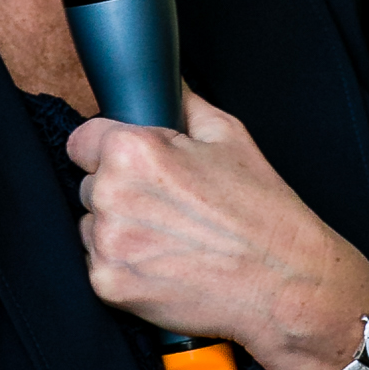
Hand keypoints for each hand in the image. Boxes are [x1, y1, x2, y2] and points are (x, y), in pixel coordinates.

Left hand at [67, 88, 368, 369]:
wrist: (286, 284)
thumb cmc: (262, 211)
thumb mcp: (229, 136)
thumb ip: (183, 103)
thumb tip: (164, 85)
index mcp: (132, 151)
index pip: (83, 140)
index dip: (108, 149)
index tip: (132, 164)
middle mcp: (110, 194)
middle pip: (88, 184)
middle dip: (119, 189)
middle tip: (168, 205)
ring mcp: (107, 244)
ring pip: (92, 226)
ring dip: (118, 229)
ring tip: (171, 237)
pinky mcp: (109, 284)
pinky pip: (100, 265)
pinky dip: (125, 265)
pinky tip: (165, 264)